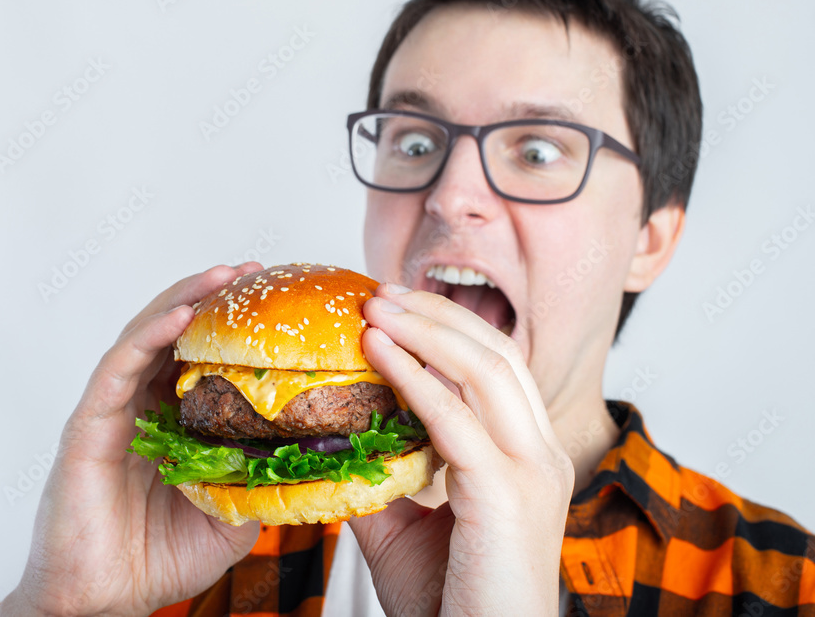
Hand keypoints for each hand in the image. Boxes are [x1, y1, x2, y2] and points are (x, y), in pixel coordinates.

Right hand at [0, 264, 263, 616]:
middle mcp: (141, 406)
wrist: (104, 601)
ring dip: (184, 300)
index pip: (201, 358)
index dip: (232, 327)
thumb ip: (258, 482)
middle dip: (212, 297)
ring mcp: (114, 411)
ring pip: (147, 337)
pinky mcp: (89, 424)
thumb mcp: (230, 518)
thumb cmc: (157, 559)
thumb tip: (309, 458)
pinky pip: (120, 369)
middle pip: (175, 334)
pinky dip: (149, 337)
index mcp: (171, 422)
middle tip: (254, 270)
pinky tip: (180, 318)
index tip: (273, 299)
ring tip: (223, 275)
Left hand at [349, 283, 573, 615]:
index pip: (495, 369)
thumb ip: (381, 478)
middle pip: (496, 354)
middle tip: (380, 292)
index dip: (447, 329)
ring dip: (426, 330)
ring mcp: (532, 471)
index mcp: (528, 456)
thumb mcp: (405, 527)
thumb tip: (337, 439)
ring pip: (485, 370)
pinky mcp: (506, 493)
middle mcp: (541, 454)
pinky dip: (415, 377)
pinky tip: (378, 352)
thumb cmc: (451, 603)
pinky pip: (456, 417)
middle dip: (437, 315)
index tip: (395, 307)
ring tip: (376, 307)